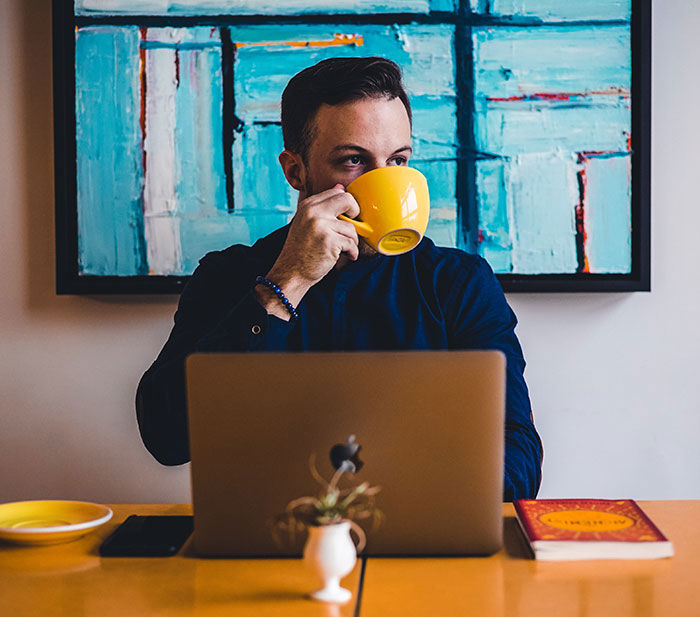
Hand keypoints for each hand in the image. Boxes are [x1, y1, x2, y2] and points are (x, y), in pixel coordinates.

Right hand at [255, 184, 359, 317]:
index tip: (348, 216)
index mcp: (308, 205)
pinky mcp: (329, 241)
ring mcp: (321, 225)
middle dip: (355, 213)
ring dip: (352, 241)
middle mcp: (313, 212)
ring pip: (351, 227)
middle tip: (351, 227)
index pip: (336, 192)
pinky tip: (346, 256)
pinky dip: (352, 252)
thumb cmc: (301, 250)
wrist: (291, 272)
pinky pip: (351, 243)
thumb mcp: (307, 223)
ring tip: (344, 249)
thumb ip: (323, 206)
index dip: (347, 204)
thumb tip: (341, 188)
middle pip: (347, 200)